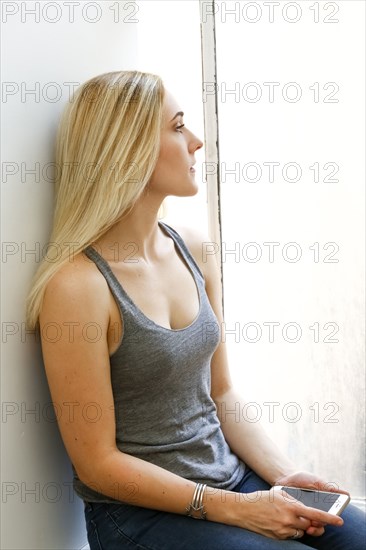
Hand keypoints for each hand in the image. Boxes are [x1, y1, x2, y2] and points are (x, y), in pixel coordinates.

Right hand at [229, 487, 343, 539]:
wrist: (244, 510)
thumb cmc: (262, 499)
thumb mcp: (279, 494)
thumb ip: (294, 500)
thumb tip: (307, 509)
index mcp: (290, 506)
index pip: (315, 515)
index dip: (329, 519)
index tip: (339, 521)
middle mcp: (289, 520)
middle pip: (309, 525)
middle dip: (309, 521)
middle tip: (304, 516)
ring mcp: (283, 530)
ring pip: (301, 531)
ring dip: (299, 526)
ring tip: (287, 517)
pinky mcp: (278, 537)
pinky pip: (291, 535)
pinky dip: (290, 530)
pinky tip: (280, 522)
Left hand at [273, 470, 348, 536]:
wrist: (284, 478)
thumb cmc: (302, 478)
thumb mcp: (316, 481)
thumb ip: (329, 488)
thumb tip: (347, 494)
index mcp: (323, 505)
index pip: (330, 516)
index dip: (330, 518)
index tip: (328, 516)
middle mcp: (315, 512)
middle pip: (321, 523)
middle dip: (319, 524)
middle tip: (314, 522)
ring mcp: (305, 515)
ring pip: (312, 527)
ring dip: (312, 528)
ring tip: (308, 526)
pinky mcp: (295, 516)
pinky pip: (299, 525)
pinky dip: (299, 526)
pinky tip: (297, 523)